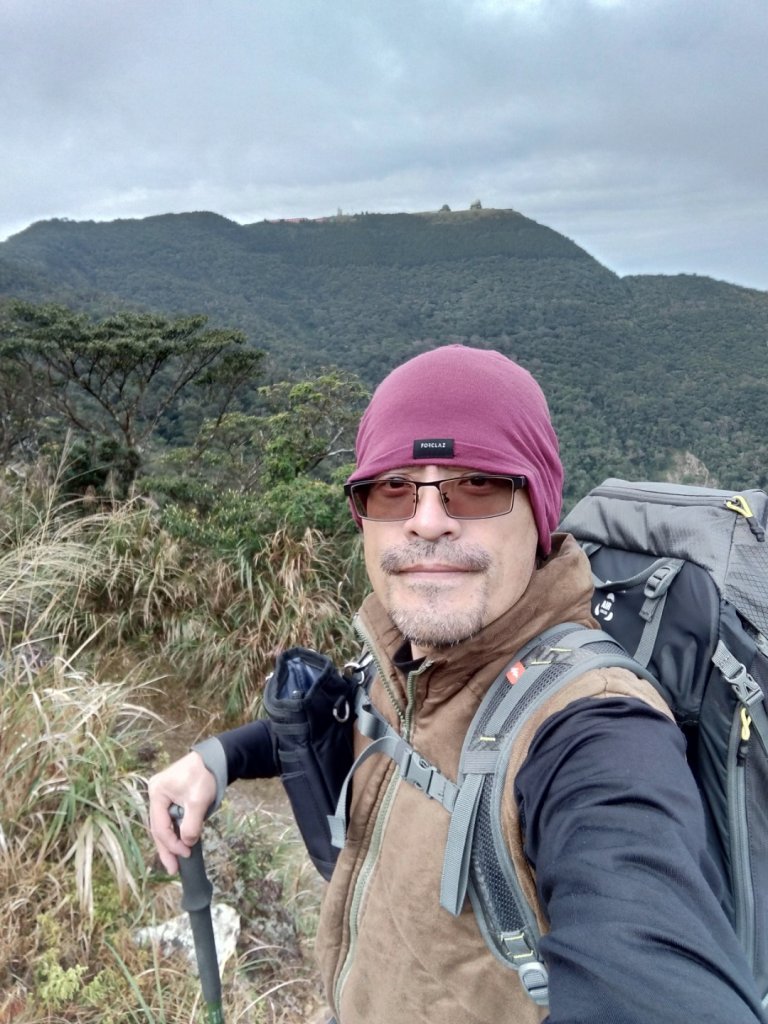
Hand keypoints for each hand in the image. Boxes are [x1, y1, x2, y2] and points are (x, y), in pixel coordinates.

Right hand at [147, 750, 216, 873]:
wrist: (216, 758)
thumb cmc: (205, 776)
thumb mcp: (198, 802)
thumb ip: (191, 825)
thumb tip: (188, 844)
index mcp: (157, 793)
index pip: (160, 826)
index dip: (172, 844)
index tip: (186, 854)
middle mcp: (156, 794)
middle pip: (159, 827)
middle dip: (167, 848)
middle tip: (173, 869)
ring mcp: (163, 795)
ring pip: (164, 825)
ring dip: (172, 842)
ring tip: (177, 861)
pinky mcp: (172, 797)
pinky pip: (171, 819)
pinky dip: (176, 832)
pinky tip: (181, 844)